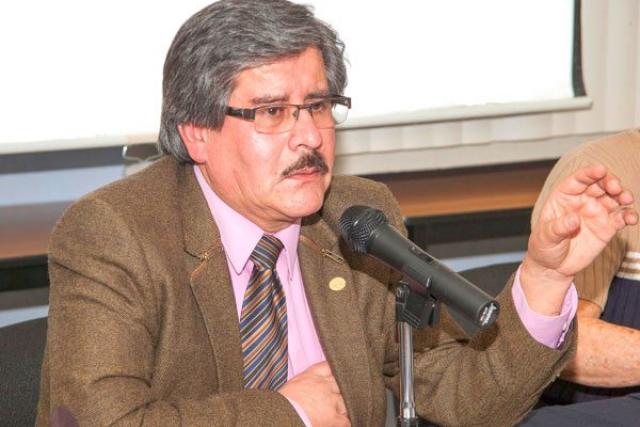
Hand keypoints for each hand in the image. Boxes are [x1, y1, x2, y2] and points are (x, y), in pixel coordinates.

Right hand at [278, 361, 349, 426]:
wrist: (280, 415)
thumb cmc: (282, 404)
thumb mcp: (292, 385)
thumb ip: (306, 381)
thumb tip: (310, 387)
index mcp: (311, 376)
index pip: (329, 366)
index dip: (335, 371)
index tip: (336, 375)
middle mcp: (324, 386)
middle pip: (341, 383)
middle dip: (340, 389)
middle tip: (335, 396)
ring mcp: (330, 401)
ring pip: (345, 401)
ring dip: (342, 407)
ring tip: (336, 413)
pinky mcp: (333, 418)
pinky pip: (346, 420)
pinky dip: (344, 422)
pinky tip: (339, 423)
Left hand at [522, 165, 637, 314]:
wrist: (553, 266)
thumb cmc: (544, 246)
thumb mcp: (546, 237)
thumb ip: (558, 227)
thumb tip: (574, 219)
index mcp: (563, 197)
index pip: (578, 180)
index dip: (589, 173)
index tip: (600, 170)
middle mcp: (582, 201)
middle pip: (599, 184)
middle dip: (609, 182)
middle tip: (615, 188)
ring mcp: (596, 212)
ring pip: (614, 197)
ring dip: (622, 195)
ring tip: (626, 199)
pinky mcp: (607, 227)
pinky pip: (621, 217)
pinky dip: (629, 215)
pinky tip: (631, 218)